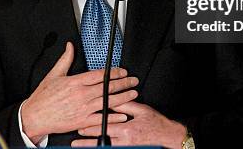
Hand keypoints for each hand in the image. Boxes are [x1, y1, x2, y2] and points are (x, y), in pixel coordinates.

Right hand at [21, 42, 138, 143]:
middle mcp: (81, 94)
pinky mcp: (82, 121)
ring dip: (123, 97)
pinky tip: (123, 114)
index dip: (114, 72)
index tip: (123, 71)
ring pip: (107, 101)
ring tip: (133, 93)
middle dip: (123, 83)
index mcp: (75, 82)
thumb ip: (65, 59)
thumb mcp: (54, 75)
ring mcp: (83, 108)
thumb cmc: (43, 98)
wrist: (34, 116)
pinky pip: (101, 119)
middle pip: (107, 87)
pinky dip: (113, 117)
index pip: (100, 75)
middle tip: (133, 80)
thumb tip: (70, 46)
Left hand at [72, 101, 186, 147]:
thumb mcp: (141, 110)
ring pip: (106, 148)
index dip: (91, 127)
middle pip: (102, 140)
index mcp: (127, 128)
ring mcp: (127, 147)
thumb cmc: (156, 123)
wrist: (167, 136)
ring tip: (80, 148)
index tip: (80, 126)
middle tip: (75, 140)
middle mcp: (126, 140)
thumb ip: (125, 105)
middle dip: (87, 140)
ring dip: (92, 148)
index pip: (105, 126)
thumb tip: (112, 98)